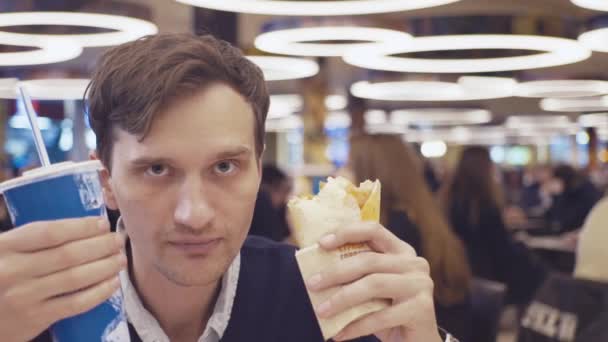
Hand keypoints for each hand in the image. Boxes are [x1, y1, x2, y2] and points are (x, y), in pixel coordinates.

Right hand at [0, 217, 125, 341]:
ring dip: (105, 267)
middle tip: (118, 240)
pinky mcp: (35, 318)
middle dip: (101, 246)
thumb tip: (86, 226)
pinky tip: (113, 283)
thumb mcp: (7, 251)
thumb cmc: (2, 274)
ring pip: (76, 278)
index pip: (50, 232)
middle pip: (68, 254)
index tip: (103, 224)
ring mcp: (24, 297)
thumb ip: (33, 240)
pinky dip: (99, 292)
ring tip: (120, 259)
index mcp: (5, 247)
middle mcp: (13, 271)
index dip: (82, 227)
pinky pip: (76, 304)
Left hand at [306, 222, 440, 341]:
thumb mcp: (372, 288)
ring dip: (342, 298)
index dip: (347, 233)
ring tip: (321, 311)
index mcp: (401, 251)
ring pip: (374, 285)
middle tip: (312, 283)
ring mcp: (421, 284)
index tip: (321, 243)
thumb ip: (356, 275)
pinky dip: (356, 326)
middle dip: (336, 272)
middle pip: (369, 260)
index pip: (373, 230)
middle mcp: (414, 263)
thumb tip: (316, 271)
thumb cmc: (389, 311)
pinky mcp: (422, 309)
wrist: (417, 341)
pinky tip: (339, 334)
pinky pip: (381, 316)